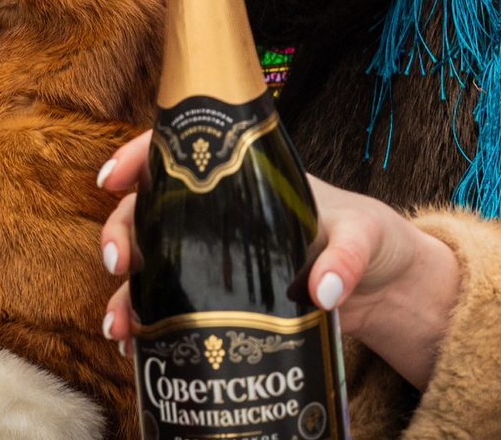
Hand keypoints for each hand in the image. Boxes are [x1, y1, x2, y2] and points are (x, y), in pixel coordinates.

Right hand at [95, 134, 461, 390]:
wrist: (388, 287)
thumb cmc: (375, 241)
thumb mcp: (366, 236)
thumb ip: (347, 257)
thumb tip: (324, 289)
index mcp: (254, 181)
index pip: (187, 152)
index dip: (142, 157)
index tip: (112, 178)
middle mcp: (228, 216)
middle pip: (153, 211)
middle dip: (122, 231)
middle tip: (116, 262)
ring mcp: (224, 259)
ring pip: (157, 264)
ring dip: (129, 293)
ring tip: (120, 327)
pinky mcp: (230, 301)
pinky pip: (177, 308)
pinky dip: (153, 326)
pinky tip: (138, 348)